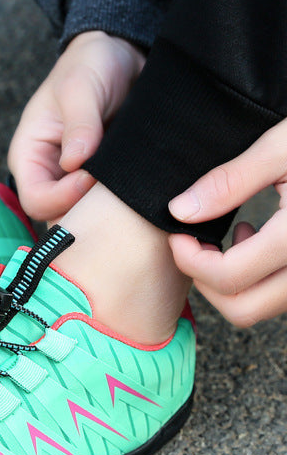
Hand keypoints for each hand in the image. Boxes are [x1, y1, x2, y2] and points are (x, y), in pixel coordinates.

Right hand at [8, 31, 144, 221]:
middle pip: (58, 216)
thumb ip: (79, 124)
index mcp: (29, 155)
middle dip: (86, 211)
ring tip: (128, 188)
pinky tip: (136, 188)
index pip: (36, 200)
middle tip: (116, 189)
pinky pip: (105, 205)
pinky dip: (120, 202)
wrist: (120, 53)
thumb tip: (74, 162)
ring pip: (83, 215)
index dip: (64, 197)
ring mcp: (73, 179)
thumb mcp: (80, 86)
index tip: (93, 176)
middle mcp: (47, 174)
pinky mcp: (99, 179)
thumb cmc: (90, 63)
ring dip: (105, 209)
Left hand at [168, 118, 286, 326]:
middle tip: (195, 242)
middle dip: (206, 281)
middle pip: (242, 308)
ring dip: (231, 282)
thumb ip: (231, 180)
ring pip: (261, 308)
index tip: (179, 231)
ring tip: (231, 235)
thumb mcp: (285, 145)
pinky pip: (281, 296)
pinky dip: (256, 279)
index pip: (228, 276)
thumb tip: (180, 212)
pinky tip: (256, 237)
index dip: (189, 259)